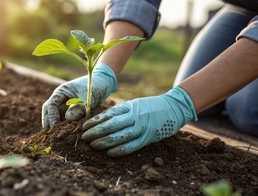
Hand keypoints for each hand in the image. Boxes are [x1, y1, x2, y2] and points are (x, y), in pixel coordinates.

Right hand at [42, 63, 116, 130]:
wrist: (103, 83)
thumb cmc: (95, 86)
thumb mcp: (87, 97)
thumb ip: (79, 107)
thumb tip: (68, 119)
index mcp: (61, 91)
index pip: (50, 105)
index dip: (51, 117)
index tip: (55, 128)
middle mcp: (60, 97)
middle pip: (48, 110)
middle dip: (48, 122)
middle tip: (50, 136)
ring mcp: (64, 103)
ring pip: (55, 115)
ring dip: (55, 124)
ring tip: (56, 137)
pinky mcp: (71, 108)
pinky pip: (63, 117)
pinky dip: (63, 124)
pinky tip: (65, 134)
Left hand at [81, 86, 196, 156]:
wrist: (174, 106)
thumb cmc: (150, 106)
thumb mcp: (134, 104)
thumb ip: (120, 112)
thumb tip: (101, 120)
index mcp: (129, 107)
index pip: (108, 114)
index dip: (95, 121)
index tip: (84, 127)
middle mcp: (134, 115)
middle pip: (111, 125)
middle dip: (96, 132)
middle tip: (84, 138)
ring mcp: (142, 126)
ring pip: (120, 135)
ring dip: (105, 141)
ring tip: (93, 145)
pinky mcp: (149, 137)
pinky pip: (133, 145)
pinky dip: (121, 150)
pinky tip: (110, 153)